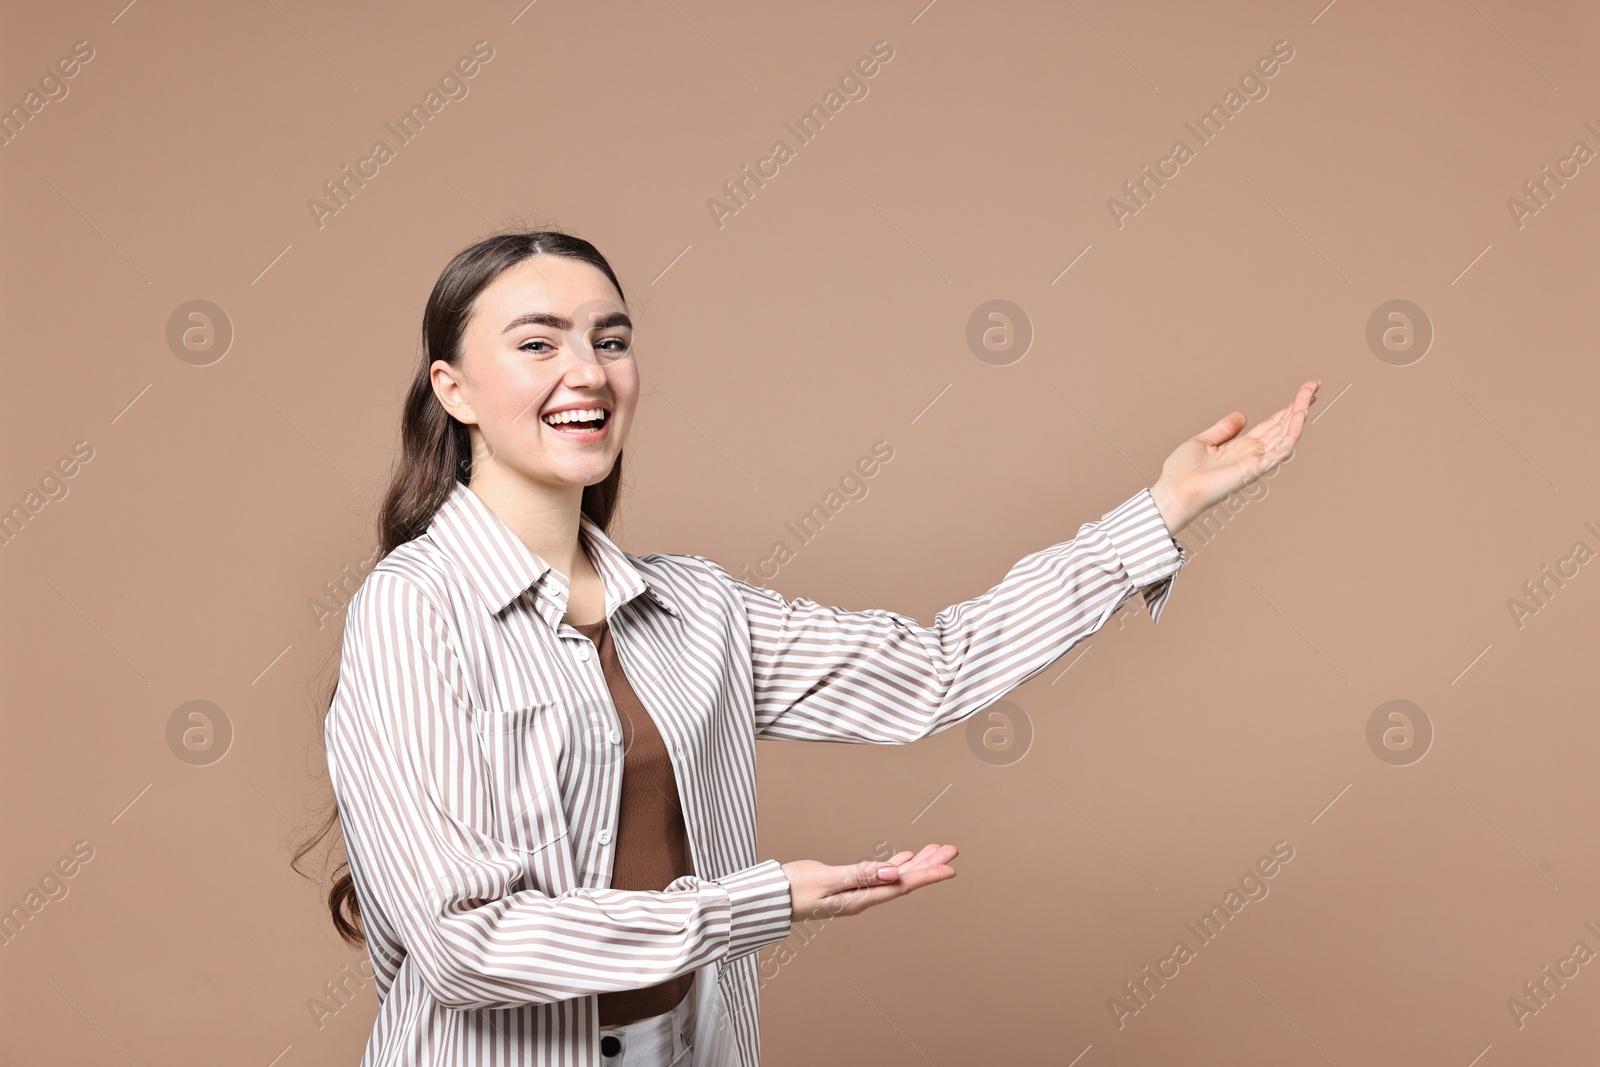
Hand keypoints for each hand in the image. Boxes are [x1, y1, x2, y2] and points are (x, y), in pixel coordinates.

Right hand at [781, 843, 957, 922]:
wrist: (769, 898)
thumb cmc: (792, 889)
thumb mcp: (826, 880)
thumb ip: (860, 875)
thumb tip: (893, 873)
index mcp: (860, 898)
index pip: (902, 885)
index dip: (927, 876)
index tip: (950, 868)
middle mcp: (863, 897)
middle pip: (903, 881)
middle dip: (928, 865)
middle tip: (951, 851)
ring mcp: (856, 892)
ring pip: (893, 876)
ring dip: (915, 863)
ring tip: (936, 851)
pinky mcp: (847, 886)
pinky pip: (879, 875)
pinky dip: (894, 865)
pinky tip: (903, 859)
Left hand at [1148, 379, 1318, 536]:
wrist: (1174, 490)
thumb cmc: (1182, 472)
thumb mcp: (1203, 441)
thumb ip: (1224, 429)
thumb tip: (1242, 415)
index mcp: (1242, 447)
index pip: (1271, 425)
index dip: (1287, 409)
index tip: (1301, 392)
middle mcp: (1253, 454)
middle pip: (1282, 426)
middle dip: (1299, 405)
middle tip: (1314, 385)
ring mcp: (1256, 462)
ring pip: (1286, 435)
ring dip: (1299, 414)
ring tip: (1310, 394)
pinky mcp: (1254, 469)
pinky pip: (1279, 450)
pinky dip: (1292, 433)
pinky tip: (1300, 415)